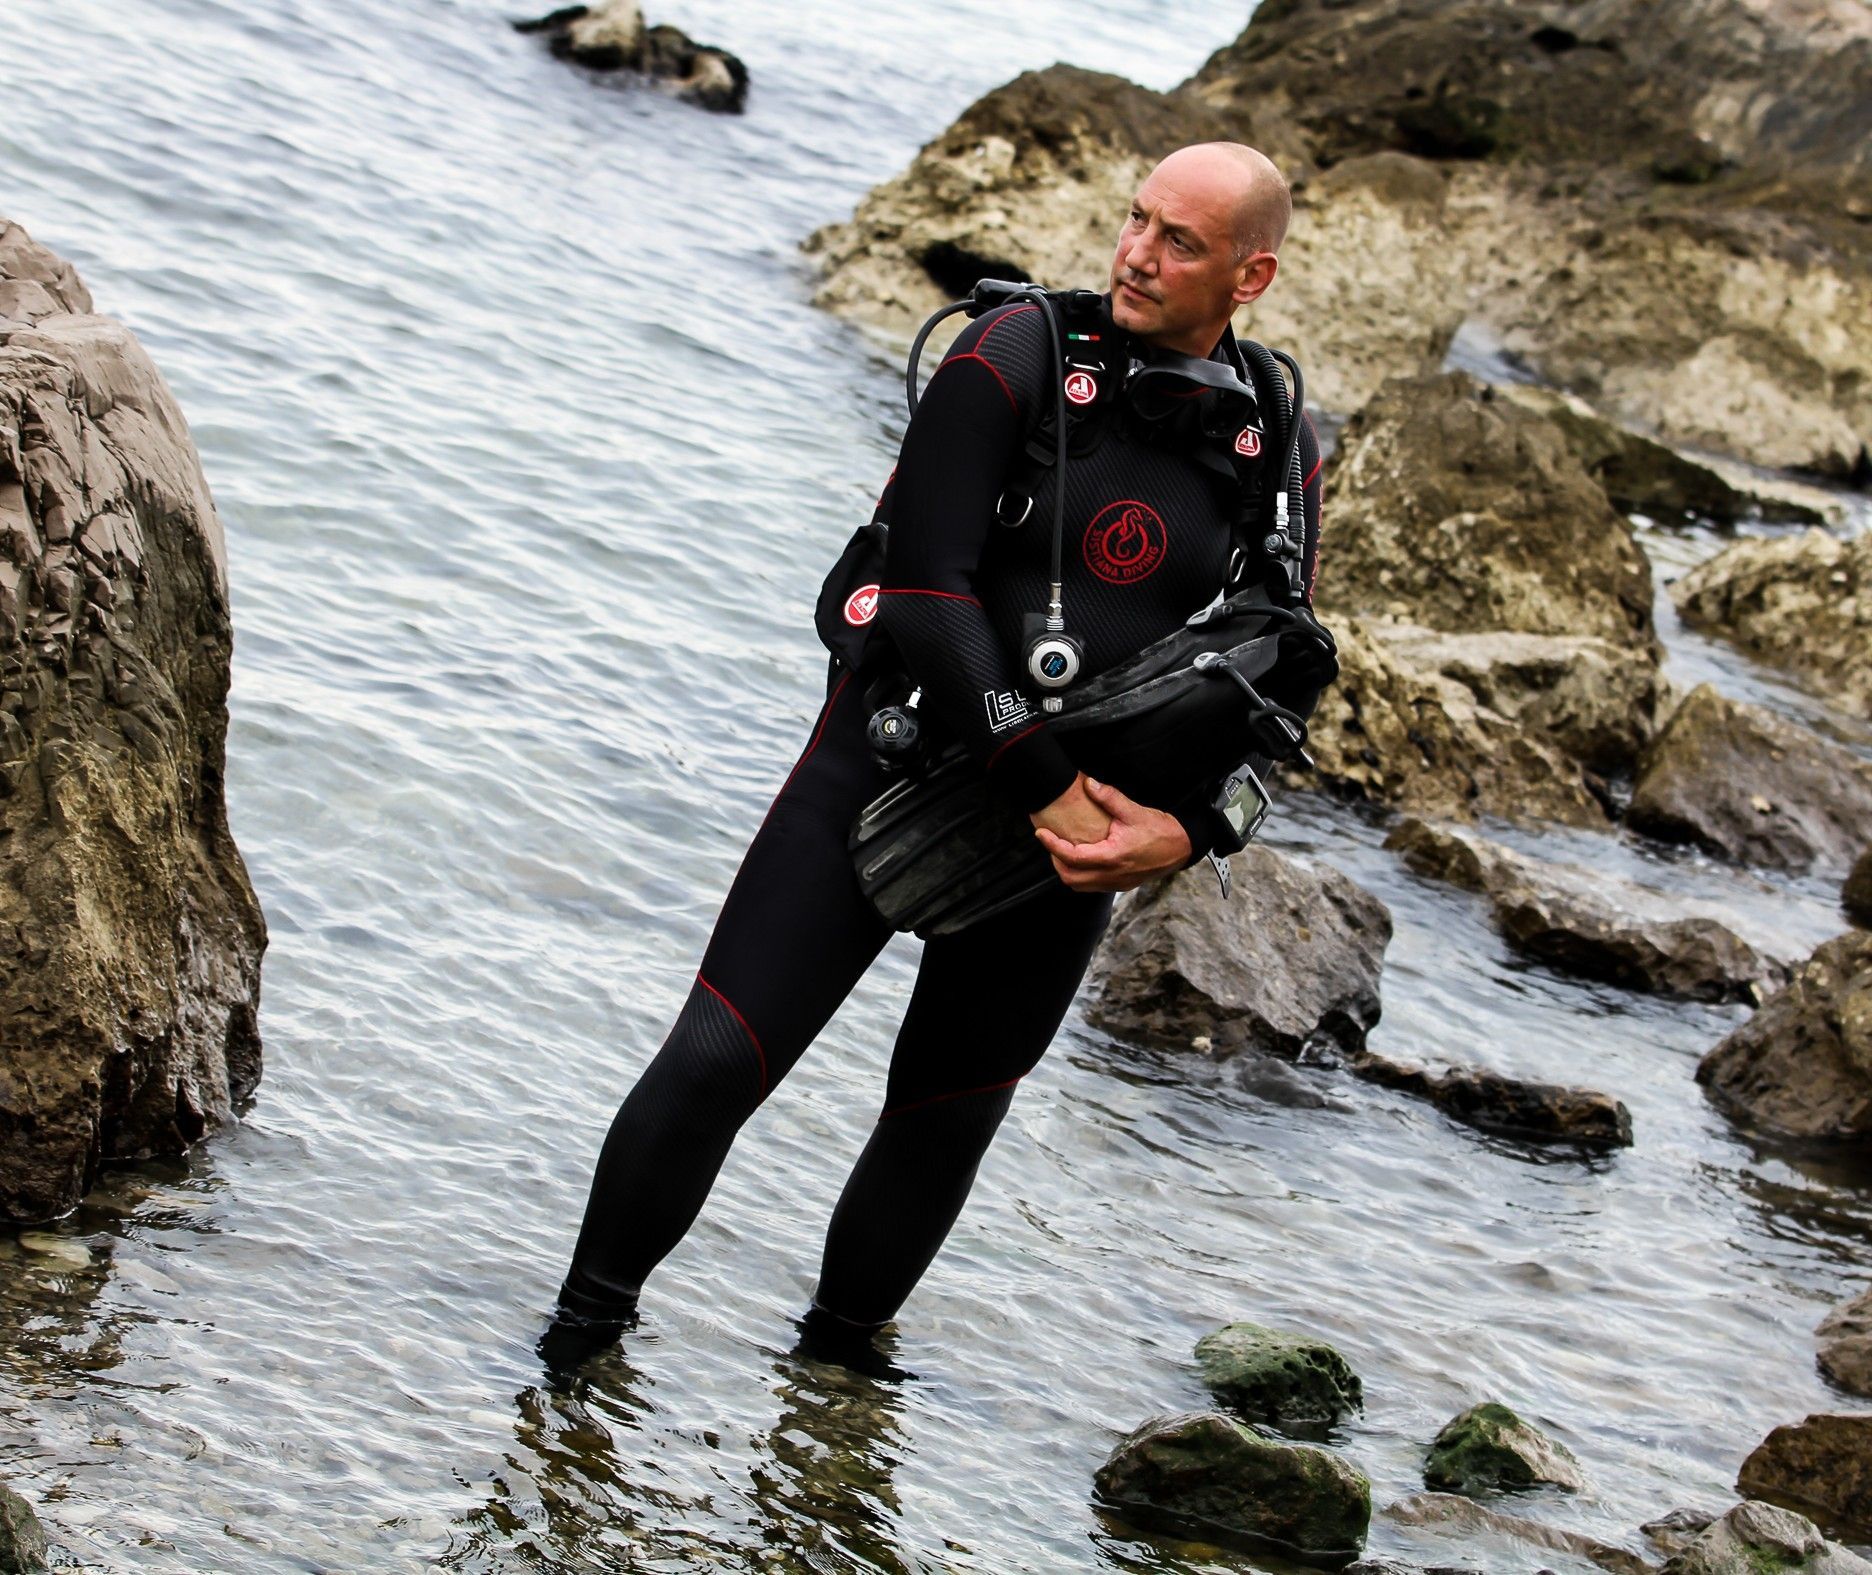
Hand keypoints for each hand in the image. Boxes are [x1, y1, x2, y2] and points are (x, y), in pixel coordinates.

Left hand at [1033, 777, 1192, 892]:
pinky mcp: (1120, 885)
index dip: (1052, 845)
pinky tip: (1082, 858)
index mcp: (1113, 857)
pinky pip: (1091, 886)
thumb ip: (1109, 797)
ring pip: (1079, 886)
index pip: (1073, 857)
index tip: (1041, 833)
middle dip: (1056, 861)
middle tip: (1051, 842)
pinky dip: (1080, 875)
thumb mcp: (1134, 811)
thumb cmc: (1160, 830)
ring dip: (1067, 870)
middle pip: (1070, 878)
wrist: (1182, 847)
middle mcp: (1112, 875)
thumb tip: (1089, 784)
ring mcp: (1116, 883)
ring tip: (1063, 850)